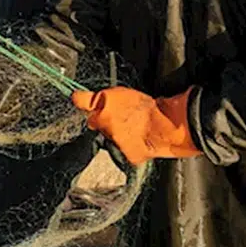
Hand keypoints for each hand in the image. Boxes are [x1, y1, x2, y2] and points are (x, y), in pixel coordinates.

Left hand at [71, 86, 200, 164]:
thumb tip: (84, 98)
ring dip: (118, 133)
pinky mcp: (123, 153)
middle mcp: (104, 122)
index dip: (80, 100)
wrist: (167, 126)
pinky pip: (121, 149)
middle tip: (122, 116)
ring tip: (134, 127)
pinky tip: (138, 138)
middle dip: (104, 120)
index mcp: (105, 102)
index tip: (78, 99)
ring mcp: (113, 139)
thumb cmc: (150, 108)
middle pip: (95, 122)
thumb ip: (105, 98)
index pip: (82, 101)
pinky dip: (128, 145)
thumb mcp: (124, 92)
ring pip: (109, 136)